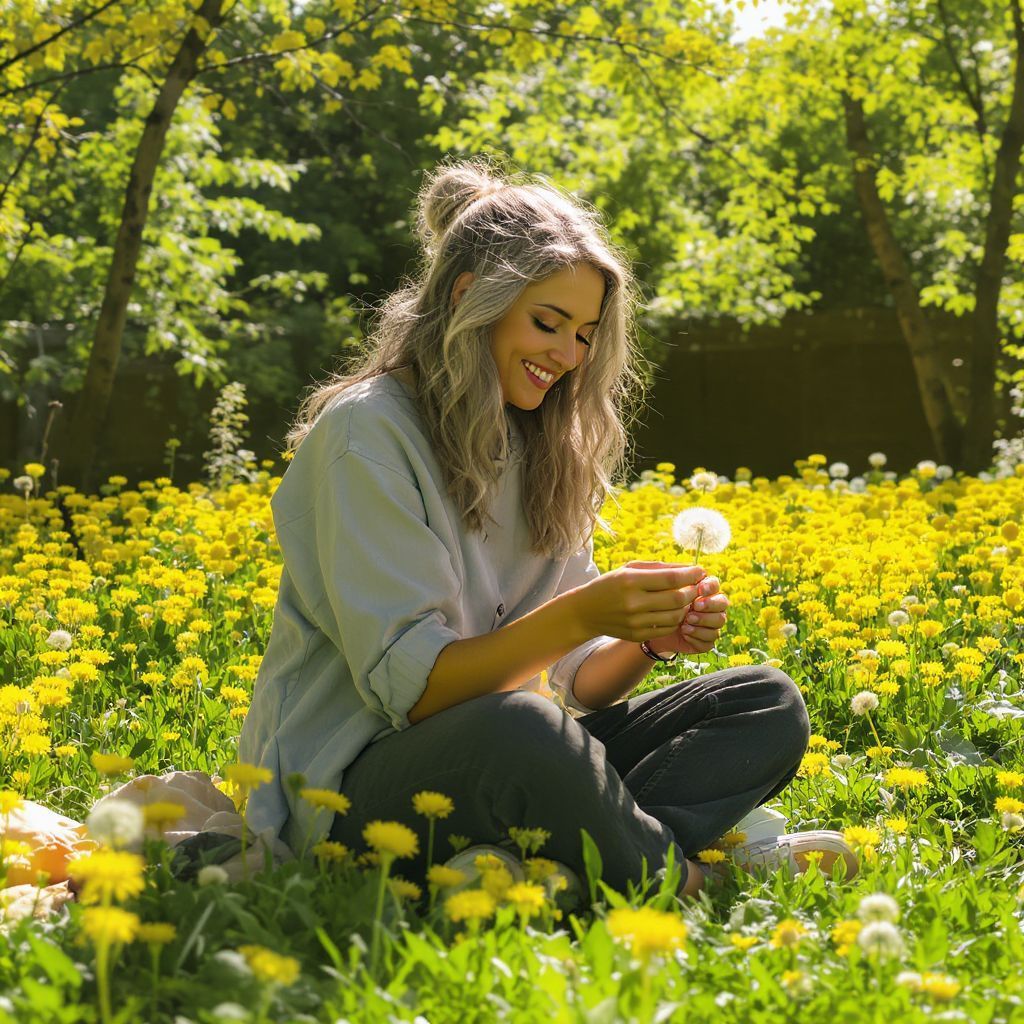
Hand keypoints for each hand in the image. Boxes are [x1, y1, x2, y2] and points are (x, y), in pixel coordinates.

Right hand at [567, 560, 704, 643]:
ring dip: (685, 607)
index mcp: (630, 581)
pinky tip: (671, 611)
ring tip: (683, 599)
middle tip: (695, 586)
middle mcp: (633, 602)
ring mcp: (635, 622)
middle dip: (692, 591)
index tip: (700, 571)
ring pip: (675, 615)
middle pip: (677, 598)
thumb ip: (660, 568)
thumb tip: (690, 569)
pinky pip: (666, 628)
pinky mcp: (637, 635)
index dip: (690, 575)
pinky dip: (675, 619)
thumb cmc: (611, 584)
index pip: (671, 578)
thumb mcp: (630, 569)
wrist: (586, 611)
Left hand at [647, 575, 728, 656]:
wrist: (654, 628)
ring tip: (686, 622)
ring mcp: (711, 625)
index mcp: (704, 591)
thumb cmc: (660, 603)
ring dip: (703, 621)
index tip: (700, 589)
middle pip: (723, 603)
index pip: (715, 584)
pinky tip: (685, 633)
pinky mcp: (705, 642)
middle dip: (710, 605)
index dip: (710, 587)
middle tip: (694, 606)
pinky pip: (710, 641)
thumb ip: (675, 578)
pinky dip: (698, 637)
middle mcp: (712, 607)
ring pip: (719, 621)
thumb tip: (689, 569)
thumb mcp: (663, 589)